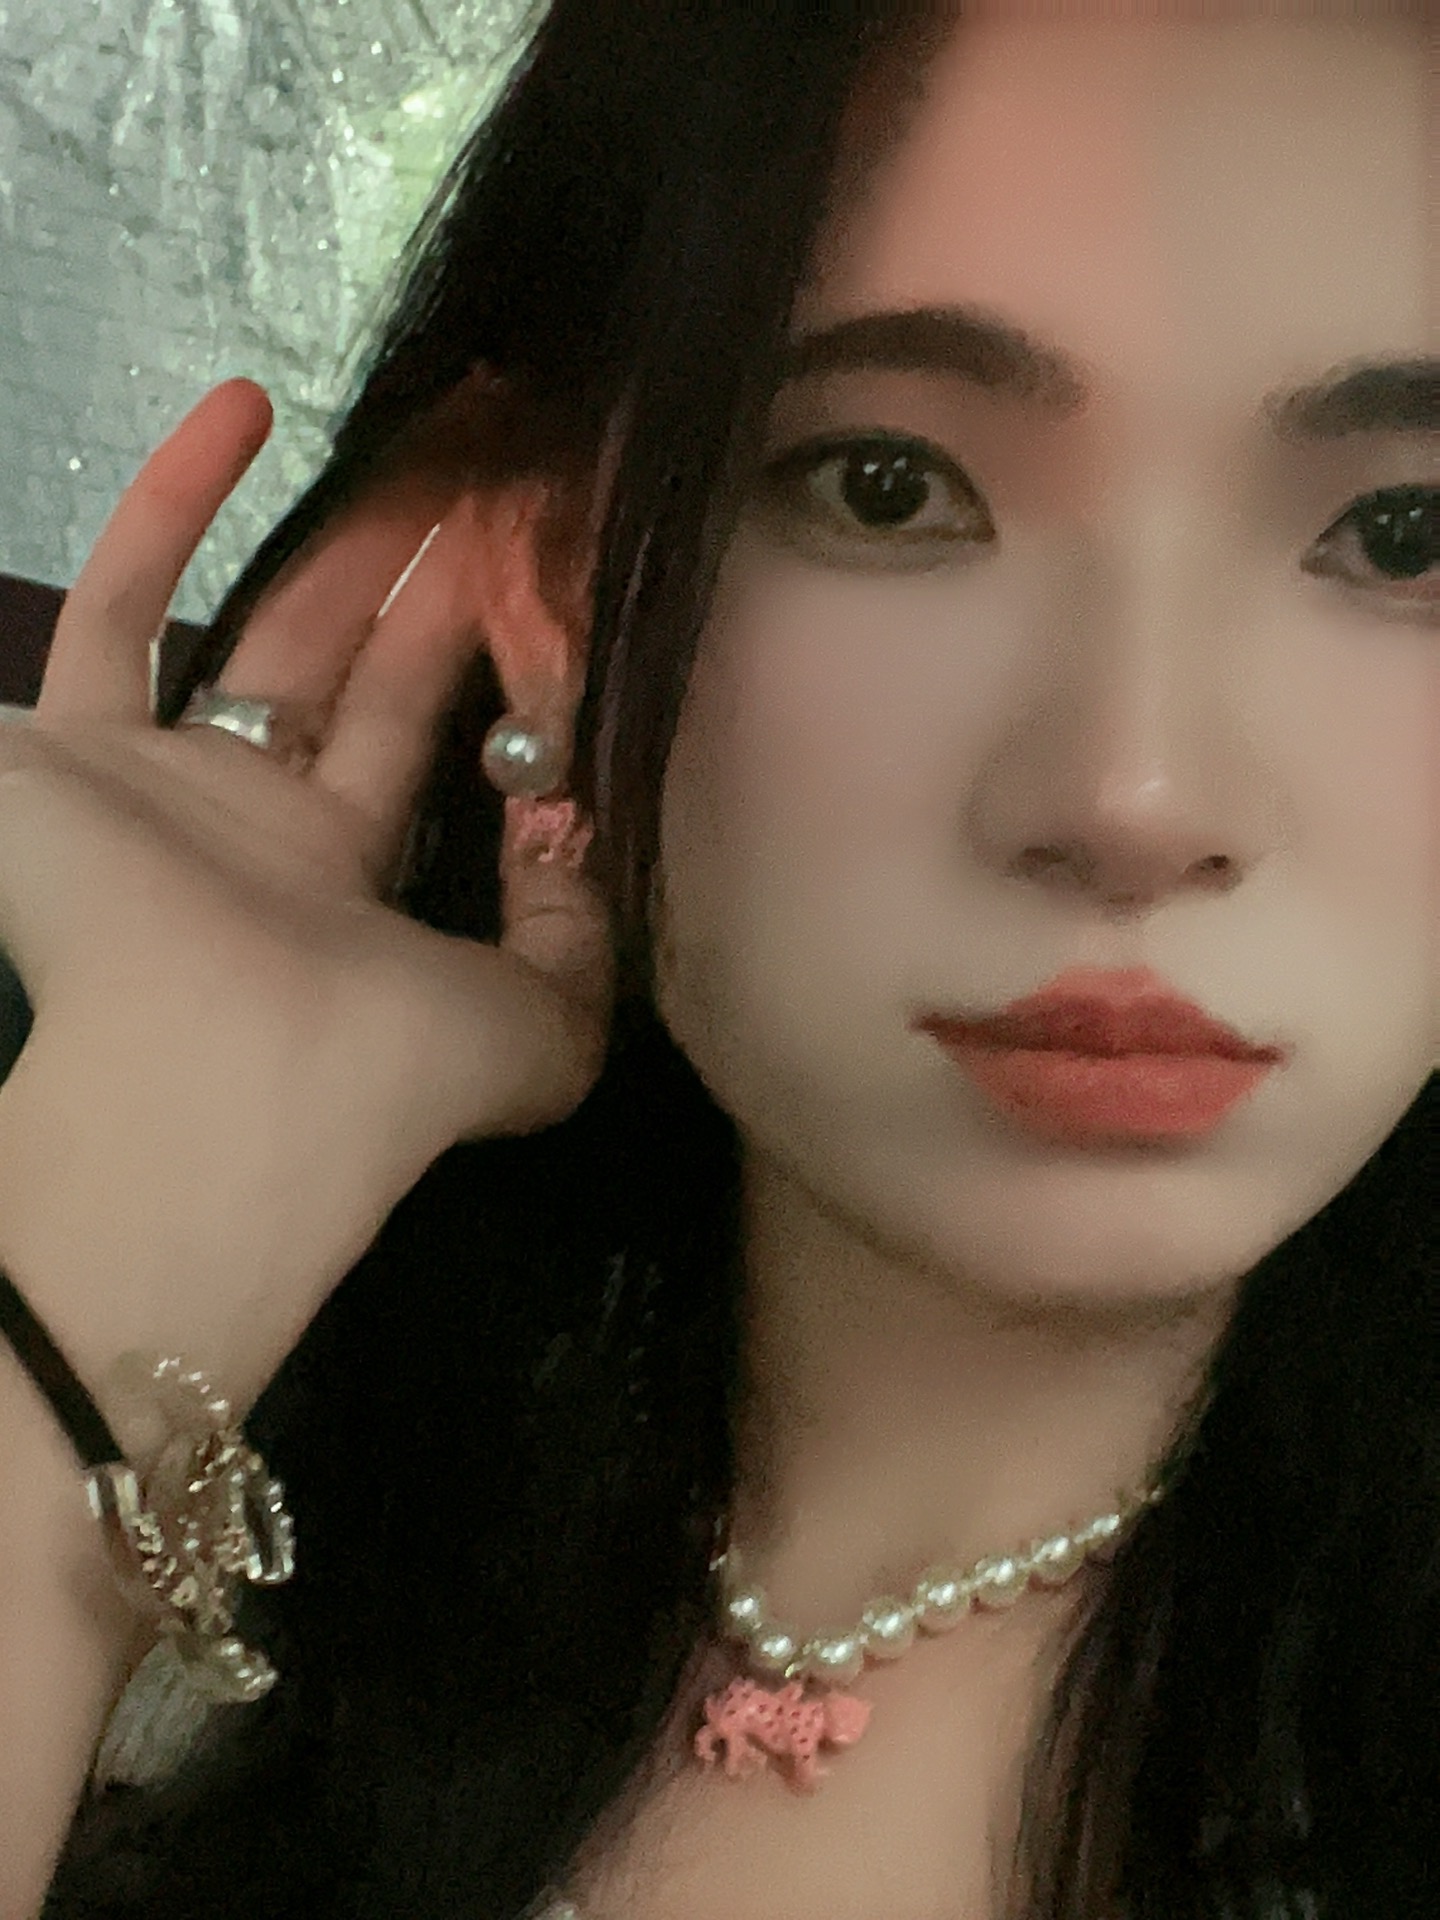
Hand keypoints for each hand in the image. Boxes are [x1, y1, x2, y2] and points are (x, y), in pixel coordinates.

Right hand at [0, 379, 613, 1416]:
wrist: (219, 1095)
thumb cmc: (378, 1070)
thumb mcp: (538, 1029)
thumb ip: (581, 942)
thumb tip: (581, 824)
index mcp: (338, 884)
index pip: (414, 741)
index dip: (483, 660)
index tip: (549, 574)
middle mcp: (250, 831)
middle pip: (350, 668)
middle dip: (428, 575)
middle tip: (500, 479)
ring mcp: (154, 783)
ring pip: (257, 624)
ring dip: (341, 537)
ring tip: (433, 450)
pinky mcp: (69, 752)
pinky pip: (116, 608)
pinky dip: (171, 503)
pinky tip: (250, 405)